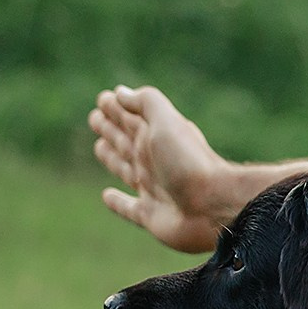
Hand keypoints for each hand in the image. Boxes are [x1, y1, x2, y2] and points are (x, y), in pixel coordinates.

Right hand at [89, 84, 230, 251]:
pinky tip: (106, 196)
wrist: (213, 207)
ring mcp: (153, 189)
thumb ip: (146, 104)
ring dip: (112, 158)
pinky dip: (117, 202)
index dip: (116, 107)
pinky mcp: (150, 215)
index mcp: (156, 138)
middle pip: (126, 141)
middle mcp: (154, 161)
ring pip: (125, 170)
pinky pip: (128, 208)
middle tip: (94, 118)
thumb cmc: (189, 162)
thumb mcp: (166, 122)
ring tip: (99, 147)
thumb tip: (121, 93)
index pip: (131, 117)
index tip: (102, 98)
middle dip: (110, 129)